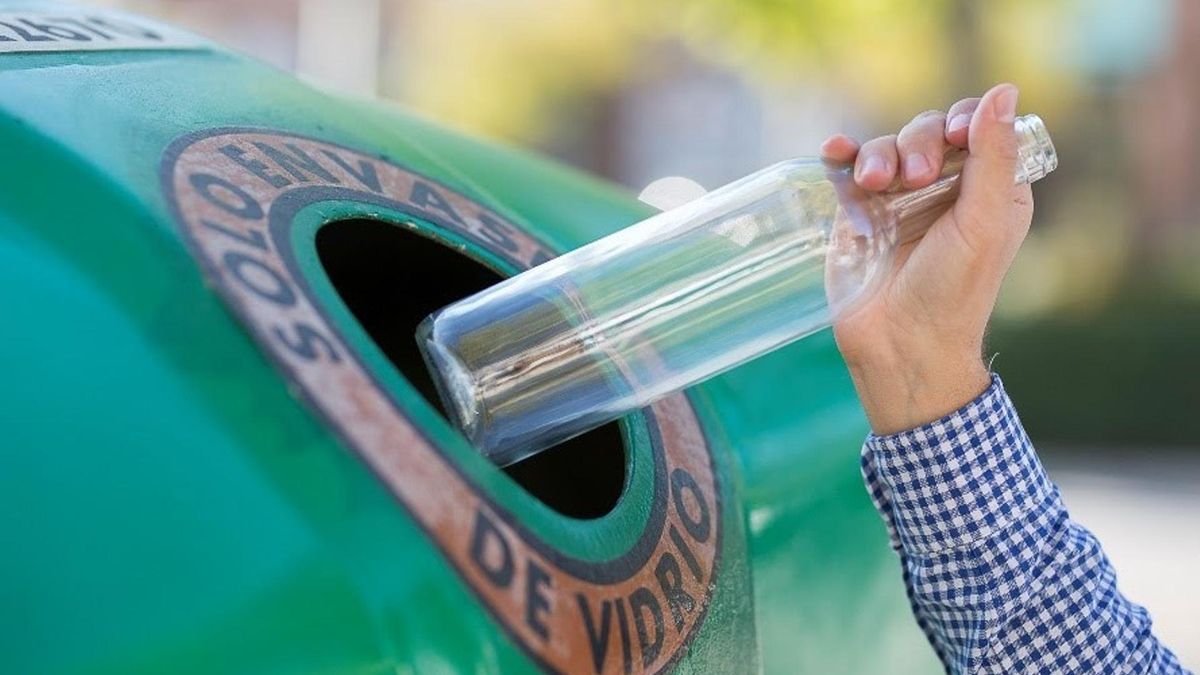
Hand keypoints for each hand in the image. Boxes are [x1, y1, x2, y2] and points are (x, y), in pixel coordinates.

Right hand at [821, 83, 1033, 434]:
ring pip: (886, 147)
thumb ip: (993, 156)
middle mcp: (944, 190)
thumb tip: (1004, 90)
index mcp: (989, 190)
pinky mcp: (859, 213)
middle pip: (928, 131)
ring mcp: (898, 201)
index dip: (963, 122)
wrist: (900, 344)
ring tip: (873, 185)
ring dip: (878, 155)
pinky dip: (842, 155)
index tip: (955, 137)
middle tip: (912, 179)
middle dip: (917, 143)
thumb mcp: (983, 222)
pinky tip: (836, 152)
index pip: (977, 129)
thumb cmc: (954, 291)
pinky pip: (849, 169)